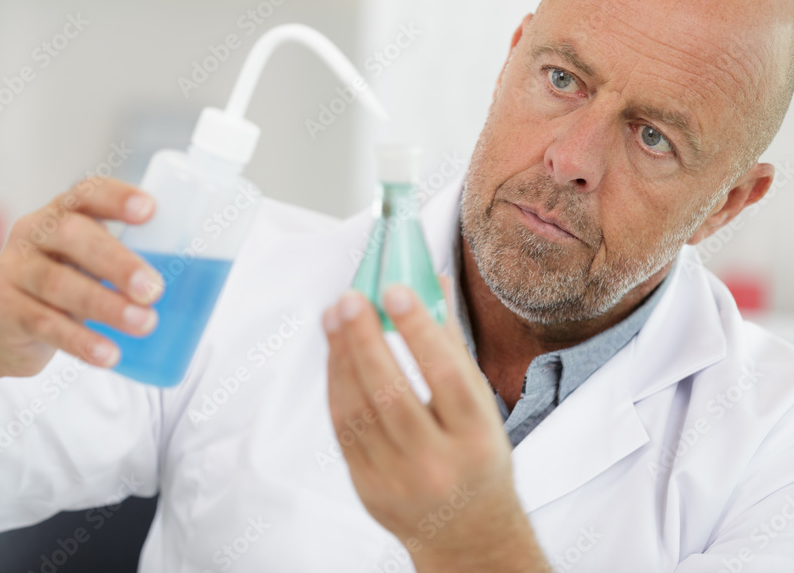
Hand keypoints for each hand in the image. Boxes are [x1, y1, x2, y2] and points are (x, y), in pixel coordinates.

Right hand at [0, 177, 164, 377]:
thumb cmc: (61, 284)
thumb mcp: (85, 262)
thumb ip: (123, 259)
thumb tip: (197, 276)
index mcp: (62, 213)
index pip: (87, 193)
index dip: (117, 198)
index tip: (149, 210)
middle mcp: (33, 234)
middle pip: (74, 237)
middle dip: (118, 262)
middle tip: (153, 288)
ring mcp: (13, 271)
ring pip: (59, 285)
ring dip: (106, 306)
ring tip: (144, 324)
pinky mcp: (4, 311)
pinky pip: (45, 325)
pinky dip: (81, 342)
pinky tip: (109, 354)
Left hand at [323, 277, 549, 571]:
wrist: (467, 534)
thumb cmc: (477, 459)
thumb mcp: (482, 409)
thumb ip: (453, 346)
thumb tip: (428, 283)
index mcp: (477, 439)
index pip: (447, 377)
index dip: (420, 331)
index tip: (396, 290)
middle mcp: (438, 463)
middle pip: (392, 394)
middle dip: (365, 340)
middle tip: (350, 298)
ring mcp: (398, 480)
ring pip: (359, 410)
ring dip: (341, 357)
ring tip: (335, 316)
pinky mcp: (368, 487)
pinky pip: (342, 429)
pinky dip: (335, 385)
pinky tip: (334, 353)